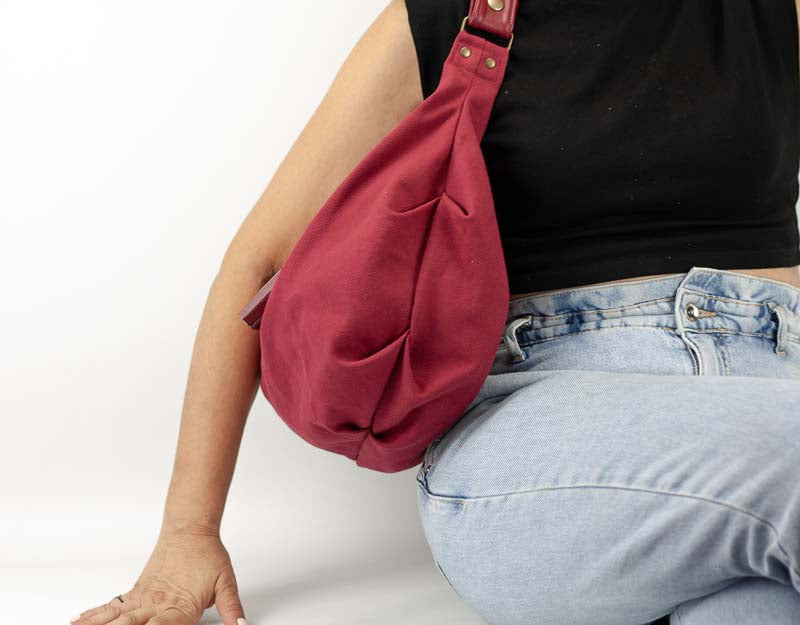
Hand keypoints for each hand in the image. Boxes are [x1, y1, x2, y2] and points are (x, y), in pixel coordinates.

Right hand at [69, 529, 246, 624]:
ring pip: (115, 617)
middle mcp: (157, 604)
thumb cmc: (208, 556)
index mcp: (180, 607)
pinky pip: (112, 606)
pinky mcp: (136, 592)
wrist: (191, 530)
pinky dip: (93, 614)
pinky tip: (77, 621)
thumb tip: (241, 624)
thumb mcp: (226, 582)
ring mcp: (143, 598)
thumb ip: (232, 607)